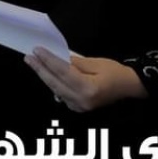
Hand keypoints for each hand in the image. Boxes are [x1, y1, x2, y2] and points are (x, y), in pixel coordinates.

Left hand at [24, 48, 147, 111]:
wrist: (128, 87)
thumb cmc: (115, 72)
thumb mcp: (97, 62)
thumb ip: (76, 63)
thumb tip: (58, 59)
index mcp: (88, 88)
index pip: (63, 72)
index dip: (49, 61)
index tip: (37, 50)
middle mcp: (81, 100)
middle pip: (55, 83)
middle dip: (40, 69)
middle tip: (29, 57)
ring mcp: (78, 107)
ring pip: (56, 90)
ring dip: (44, 76)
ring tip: (34, 64)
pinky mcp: (77, 108)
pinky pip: (61, 95)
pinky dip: (53, 84)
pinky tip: (46, 75)